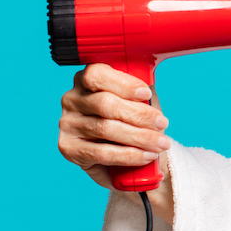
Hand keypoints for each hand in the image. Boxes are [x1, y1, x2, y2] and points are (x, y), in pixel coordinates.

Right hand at [58, 63, 174, 224]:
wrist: (124, 150)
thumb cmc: (131, 119)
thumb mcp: (137, 101)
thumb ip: (140, 95)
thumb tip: (149, 99)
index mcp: (86, 80)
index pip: (97, 75)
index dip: (123, 84)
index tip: (146, 94)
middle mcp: (72, 99)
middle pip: (105, 104)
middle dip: (139, 115)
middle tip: (162, 124)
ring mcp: (67, 124)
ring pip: (105, 129)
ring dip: (139, 137)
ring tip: (160, 143)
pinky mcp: (70, 148)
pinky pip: (102, 153)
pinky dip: (129, 155)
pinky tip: (147, 155)